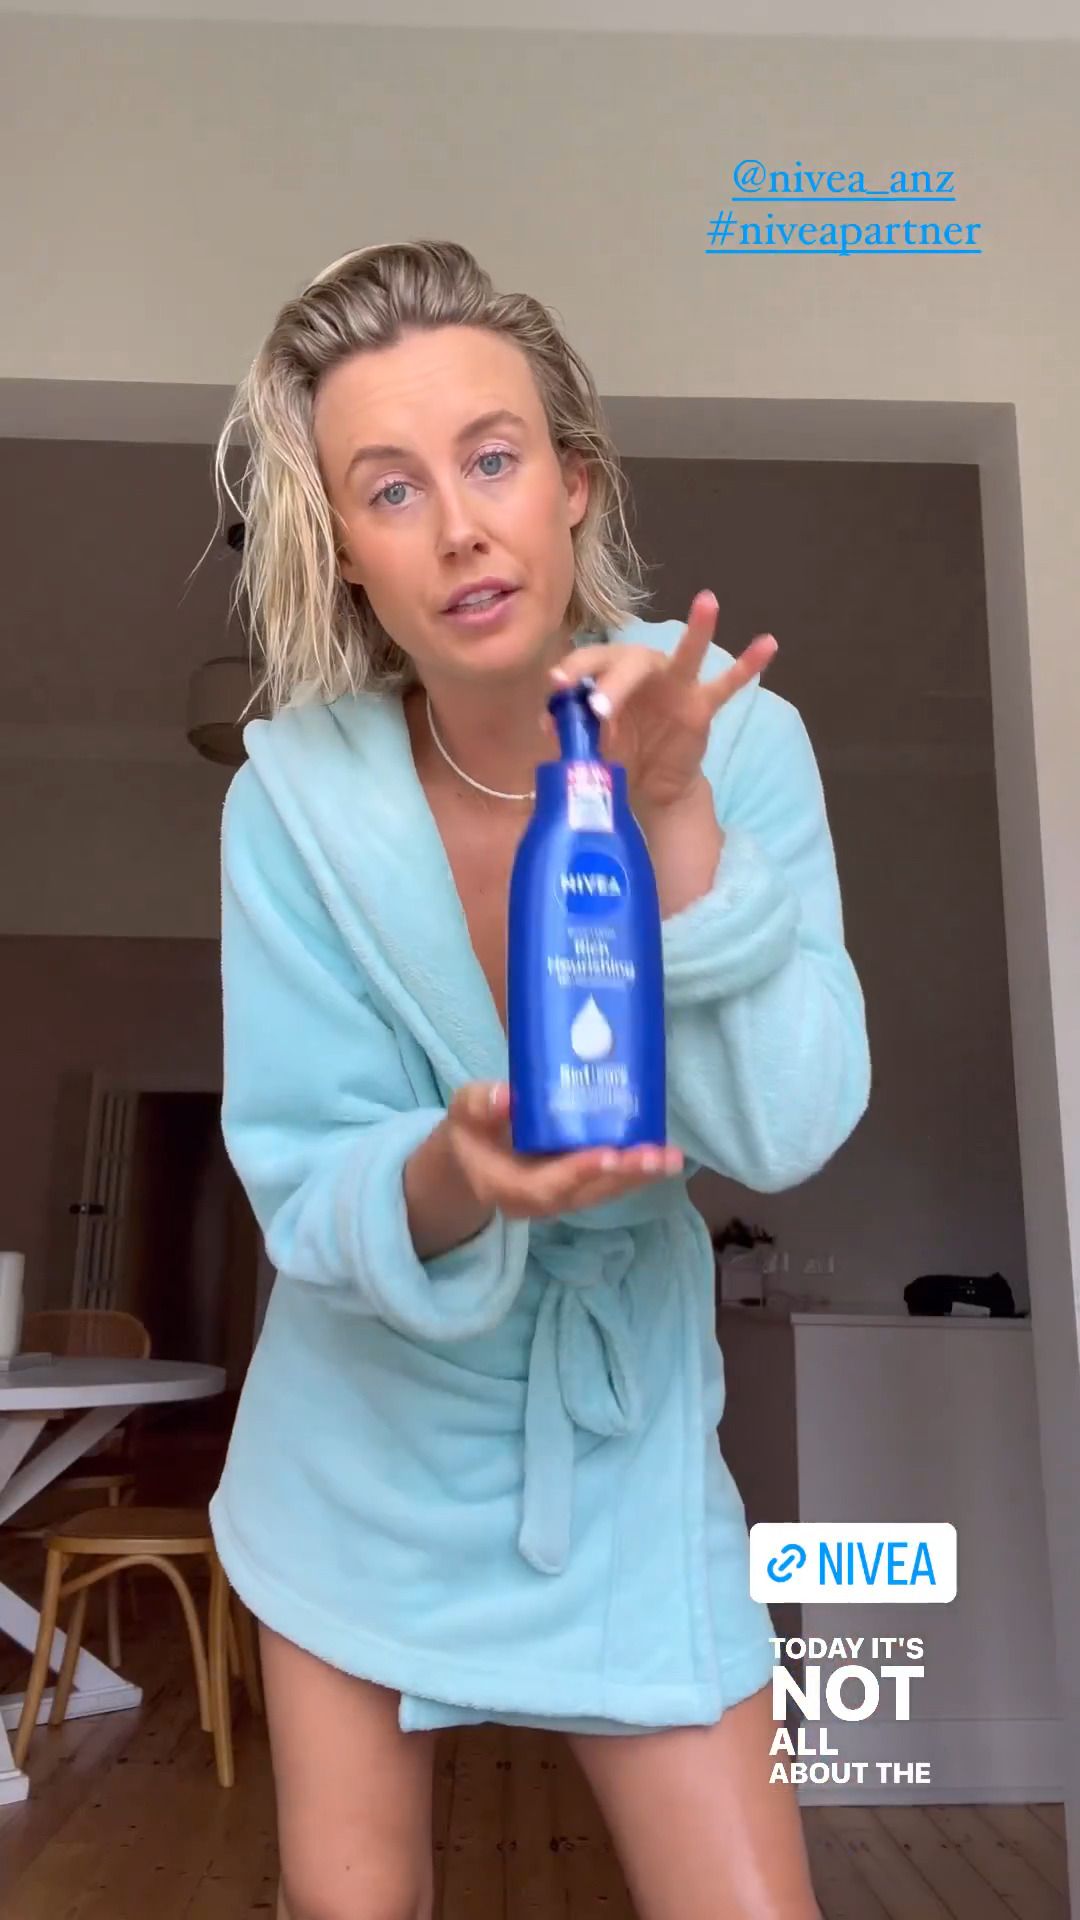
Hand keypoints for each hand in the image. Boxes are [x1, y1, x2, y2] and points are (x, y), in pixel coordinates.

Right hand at [445, 1081, 682, 1220]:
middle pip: (588, 1194)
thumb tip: (505, 1096)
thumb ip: (479, 1106)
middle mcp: (541, 1201)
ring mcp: (562, 1196)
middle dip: (625, 1175)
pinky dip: (635, 1168)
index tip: (609, 1153)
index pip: (547, 1186)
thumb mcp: (462, 1115)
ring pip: (604, 1191)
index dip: (580, 1171)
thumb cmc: (469, 1134)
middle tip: (660, 1157)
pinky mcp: (577, 1186)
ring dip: (639, 1175)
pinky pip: (608, 1182)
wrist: (471, 1161)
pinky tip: (661, 1152)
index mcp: (509, 1187)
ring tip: (671, 1157)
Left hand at [548, 591, 777, 813]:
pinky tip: (768, 644)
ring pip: (686, 655)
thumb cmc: (616, 751)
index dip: (573, 672)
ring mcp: (677, 685)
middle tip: (601, 708)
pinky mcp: (702, 706)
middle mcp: (644, 670)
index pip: (590, 662)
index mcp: (609, 674)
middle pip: (630, 661)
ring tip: (708, 601)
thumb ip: (573, 728)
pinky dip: (748, 666)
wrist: (647, 785)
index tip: (556, 688)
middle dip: (614, 681)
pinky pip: (728, 684)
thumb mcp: (589, 742)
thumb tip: (549, 724)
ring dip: (698, 629)